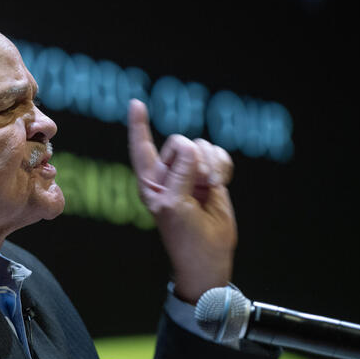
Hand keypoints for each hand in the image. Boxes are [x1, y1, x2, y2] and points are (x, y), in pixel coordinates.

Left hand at [127, 99, 236, 302]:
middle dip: (193, 158)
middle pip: (179, 142)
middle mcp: (168, 174)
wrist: (211, 254)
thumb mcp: (176, 204)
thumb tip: (190, 145)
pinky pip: (219, 153)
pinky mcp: (211, 175)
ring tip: (211, 186)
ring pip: (202, 146)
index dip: (139, 126)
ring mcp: (190, 174)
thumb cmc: (185, 236)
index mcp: (150, 181)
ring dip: (211, 164)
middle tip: (199, 183)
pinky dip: (224, 165)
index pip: (142, 148)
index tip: (135, 104)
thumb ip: (180, 173)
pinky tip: (221, 183)